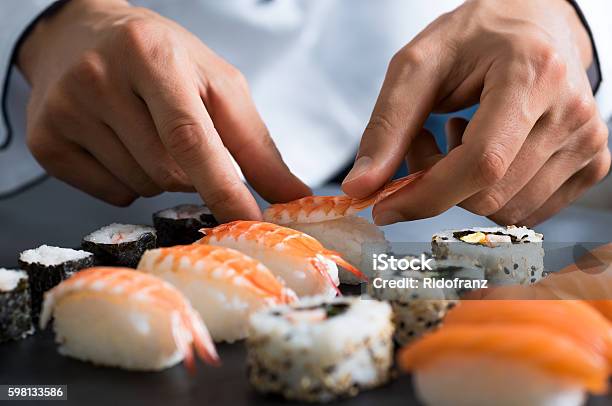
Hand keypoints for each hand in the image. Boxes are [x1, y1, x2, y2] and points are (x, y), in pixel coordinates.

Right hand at [18, 0, 309, 220]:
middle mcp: (101, 79)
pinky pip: (111, 194)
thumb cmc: (160, 58)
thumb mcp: (216, 84)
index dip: (224, 189)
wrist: (82, 34)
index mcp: (153, 57)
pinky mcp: (46, 140)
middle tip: (182, 136)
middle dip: (193, 173)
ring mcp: (67, 110)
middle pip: (169, 173)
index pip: (191, 138)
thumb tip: (293, 197)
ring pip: (142, 187)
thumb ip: (256, 144)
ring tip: (146, 131)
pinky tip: (119, 144)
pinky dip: (129, 182)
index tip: (251, 225)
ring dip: (161, 176)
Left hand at [342, 0, 609, 225]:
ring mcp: (588, 141)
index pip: (480, 164)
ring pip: (504, 210)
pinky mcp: (592, 163)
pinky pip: (525, 211)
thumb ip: (387, 127)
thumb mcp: (418, 66)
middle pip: (487, 195)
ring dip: (463, 189)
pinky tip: (488, 150)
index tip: (384, 207)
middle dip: (438, 184)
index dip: (425, 196)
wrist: (535, 24)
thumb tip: (359, 189)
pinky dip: (492, 193)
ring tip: (458, 137)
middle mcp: (572, 112)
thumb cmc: (476, 38)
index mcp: (532, 74)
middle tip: (424, 140)